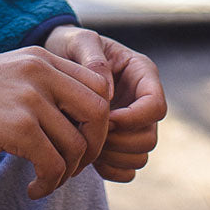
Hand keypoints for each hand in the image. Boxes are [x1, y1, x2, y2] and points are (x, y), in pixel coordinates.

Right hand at [0, 46, 110, 198]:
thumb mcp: (9, 77)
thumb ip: (47, 85)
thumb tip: (93, 119)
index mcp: (38, 56)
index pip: (98, 87)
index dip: (99, 120)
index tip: (79, 141)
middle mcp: (37, 70)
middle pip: (99, 114)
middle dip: (93, 147)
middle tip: (73, 167)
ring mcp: (28, 96)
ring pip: (77, 146)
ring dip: (68, 173)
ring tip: (46, 180)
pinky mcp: (17, 125)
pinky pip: (55, 165)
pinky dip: (49, 184)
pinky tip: (34, 188)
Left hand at [43, 25, 166, 182]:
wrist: (54, 58)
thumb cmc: (68, 44)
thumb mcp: (78, 40)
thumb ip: (94, 59)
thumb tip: (108, 92)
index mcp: (142, 75)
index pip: (156, 106)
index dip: (133, 118)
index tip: (104, 117)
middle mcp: (142, 102)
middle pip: (149, 137)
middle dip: (119, 140)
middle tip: (88, 131)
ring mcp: (132, 124)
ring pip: (140, 156)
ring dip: (113, 156)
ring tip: (84, 141)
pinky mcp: (118, 142)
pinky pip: (127, 170)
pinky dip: (110, 169)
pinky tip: (87, 156)